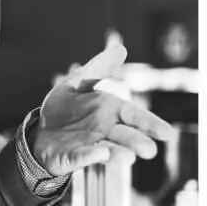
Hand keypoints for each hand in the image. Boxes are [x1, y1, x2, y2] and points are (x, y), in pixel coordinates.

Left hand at [32, 45, 173, 176]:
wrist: (39, 131)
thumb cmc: (64, 108)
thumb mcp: (78, 83)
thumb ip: (98, 69)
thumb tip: (121, 48)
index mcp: (110, 112)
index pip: (134, 116)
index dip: (150, 124)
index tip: (167, 133)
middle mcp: (104, 131)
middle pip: (124, 136)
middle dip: (136, 142)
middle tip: (150, 150)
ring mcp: (89, 146)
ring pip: (107, 150)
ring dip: (118, 154)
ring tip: (130, 157)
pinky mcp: (72, 157)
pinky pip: (81, 157)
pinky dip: (89, 156)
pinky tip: (99, 153)